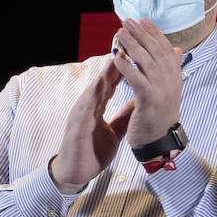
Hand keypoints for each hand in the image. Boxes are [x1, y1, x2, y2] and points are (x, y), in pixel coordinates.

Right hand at [50, 60, 135, 193]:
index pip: (112, 84)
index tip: (135, 52)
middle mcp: (89, 107)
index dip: (123, 68)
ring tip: (112, 58)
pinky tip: (97, 85)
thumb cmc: (93, 150)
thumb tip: (140, 102)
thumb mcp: (116, 131)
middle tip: (124, 44)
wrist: (77, 172)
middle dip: (113, 63)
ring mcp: (81, 115)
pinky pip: (84, 108)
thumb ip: (126, 115)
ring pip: (92, 91)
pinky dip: (90, 95)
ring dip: (102, 74)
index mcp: (99, 107)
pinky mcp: (76, 127)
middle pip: (103, 82)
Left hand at [112, 18, 183, 147]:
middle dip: (141, 34)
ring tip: (120, 34)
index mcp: (175, 78)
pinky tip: (117, 57)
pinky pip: (138, 80)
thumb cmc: (159, 116)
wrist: (160, 142)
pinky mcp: (150, 100)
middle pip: (156, 51)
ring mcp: (162, 91)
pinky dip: (127, 67)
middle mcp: (171, 82)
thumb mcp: (168, 90)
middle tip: (127, 22)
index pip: (166, 49)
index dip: (154, 33)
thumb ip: (170, 69)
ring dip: (132, 46)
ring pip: (147, 62)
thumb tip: (175, 50)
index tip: (142, 20)